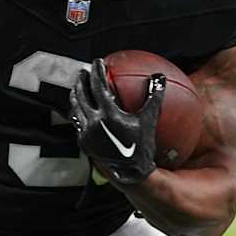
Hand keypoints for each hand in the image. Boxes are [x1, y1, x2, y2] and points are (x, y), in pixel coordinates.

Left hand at [69, 58, 161, 185]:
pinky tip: (79, 110)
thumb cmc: (142, 146)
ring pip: (75, 108)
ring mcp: (86, 134)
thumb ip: (154, 97)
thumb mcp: (150, 121)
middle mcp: (94, 123)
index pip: (98, 86)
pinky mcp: (83, 143)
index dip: (97, 72)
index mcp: (109, 115)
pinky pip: (77, 123)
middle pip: (82, 95)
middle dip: (81, 80)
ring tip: (78, 87)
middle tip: (83, 71)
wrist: (130, 173)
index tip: (98, 62)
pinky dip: (77, 112)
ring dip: (76, 95)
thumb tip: (160, 77)